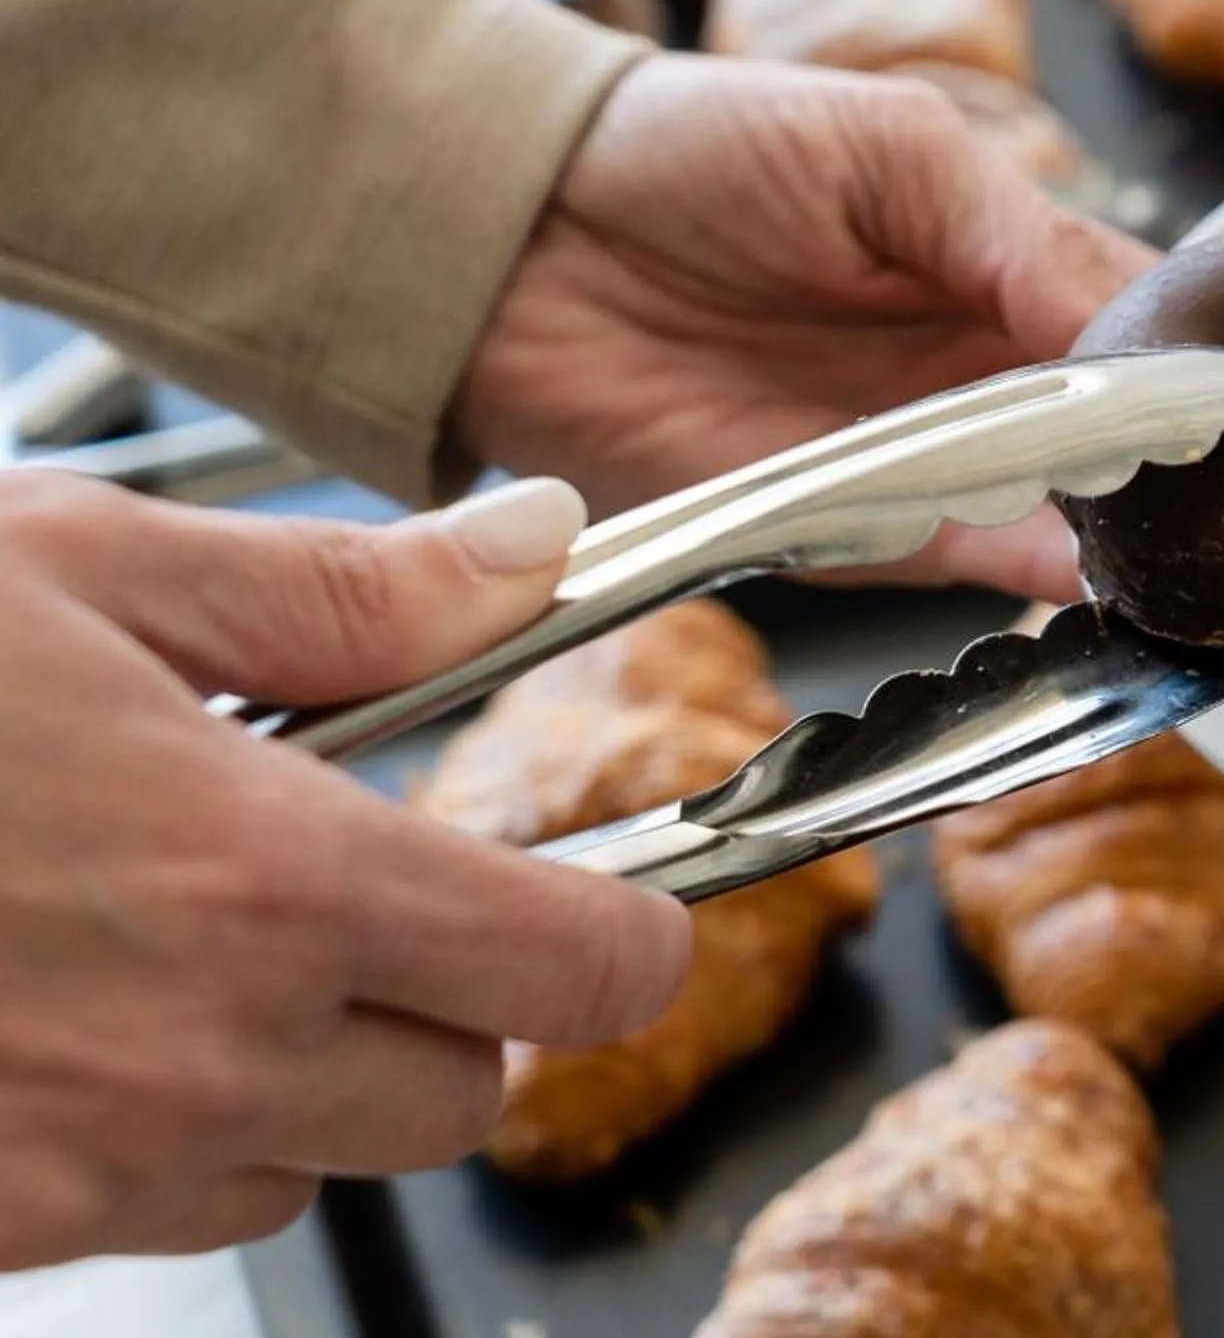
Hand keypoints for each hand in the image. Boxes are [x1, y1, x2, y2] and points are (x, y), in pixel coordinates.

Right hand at [0, 474, 688, 1269]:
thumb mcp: (83, 572)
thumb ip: (347, 591)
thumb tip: (535, 547)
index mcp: (273, 888)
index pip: (581, 973)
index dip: (624, 931)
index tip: (611, 898)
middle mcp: (198, 1060)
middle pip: (463, 1094)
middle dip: (451, 1001)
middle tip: (345, 886)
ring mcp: (72, 1173)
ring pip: (304, 1169)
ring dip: (291, 1072)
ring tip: (159, 928)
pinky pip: (137, 1216)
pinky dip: (140, 1132)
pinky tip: (44, 1002)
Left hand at [457, 57, 1154, 600]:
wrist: (511, 240)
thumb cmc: (696, 150)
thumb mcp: (890, 149)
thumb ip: (1023, 237)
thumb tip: (1148, 324)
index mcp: (1010, 263)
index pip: (1152, 325)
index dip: (1215, 364)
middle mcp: (987, 371)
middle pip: (1130, 435)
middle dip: (1189, 464)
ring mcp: (928, 459)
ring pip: (1071, 511)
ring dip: (1129, 529)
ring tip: (1194, 538)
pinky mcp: (856, 536)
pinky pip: (971, 564)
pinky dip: (1037, 574)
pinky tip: (1094, 569)